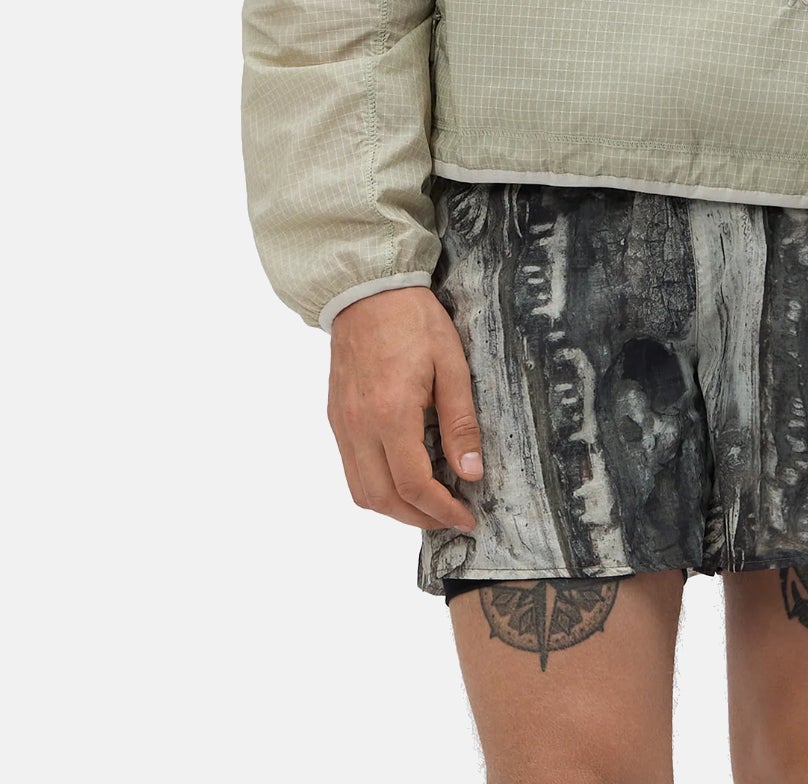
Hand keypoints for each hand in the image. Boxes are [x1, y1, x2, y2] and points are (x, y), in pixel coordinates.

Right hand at [327, 286, 484, 531]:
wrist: (367, 290)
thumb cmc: (414, 320)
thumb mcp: (452, 364)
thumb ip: (461, 421)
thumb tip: (471, 472)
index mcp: (390, 413)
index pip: (413, 484)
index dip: (442, 509)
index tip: (467, 516)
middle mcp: (359, 427)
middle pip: (382, 499)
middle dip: (418, 518)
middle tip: (450, 516)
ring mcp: (342, 424)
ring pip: (361, 492)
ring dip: (394, 508)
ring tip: (428, 504)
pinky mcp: (336, 418)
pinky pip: (351, 470)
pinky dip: (376, 487)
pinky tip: (402, 476)